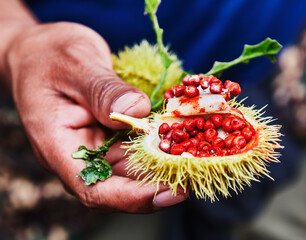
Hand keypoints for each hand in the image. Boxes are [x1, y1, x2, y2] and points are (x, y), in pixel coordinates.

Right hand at [6, 22, 187, 212]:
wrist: (41, 52)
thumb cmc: (48, 56)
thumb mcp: (75, 65)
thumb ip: (102, 90)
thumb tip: (137, 110)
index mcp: (58, 145)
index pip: (94, 189)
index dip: (132, 198)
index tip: (171, 192)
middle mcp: (80, 153)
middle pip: (121, 183)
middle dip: (159, 181)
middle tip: (197, 171)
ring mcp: (96, 144)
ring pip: (133, 167)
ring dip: (164, 164)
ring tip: (197, 157)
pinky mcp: (110, 133)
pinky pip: (136, 147)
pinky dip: (159, 144)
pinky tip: (181, 138)